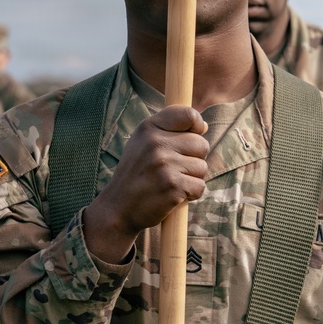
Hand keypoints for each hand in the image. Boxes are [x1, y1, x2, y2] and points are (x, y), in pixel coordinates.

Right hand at [84, 106, 208, 262]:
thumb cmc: (136, 174)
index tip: (193, 134)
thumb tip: (204, 127)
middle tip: (174, 169)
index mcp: (148, 128)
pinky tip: (173, 195)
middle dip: (194, 158)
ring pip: (202, 167)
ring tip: (171, 182)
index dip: (197, 126)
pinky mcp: (173, 186)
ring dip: (192, 178)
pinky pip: (200, 186)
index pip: (189, 115)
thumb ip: (169, 130)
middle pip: (201, 143)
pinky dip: (191, 194)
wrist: (118, 208)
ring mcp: (164, 164)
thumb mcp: (142, 142)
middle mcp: (156, 143)